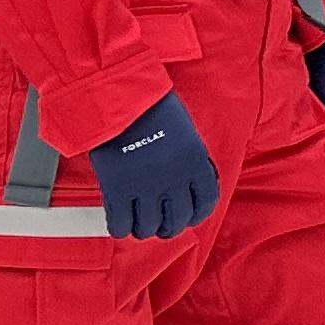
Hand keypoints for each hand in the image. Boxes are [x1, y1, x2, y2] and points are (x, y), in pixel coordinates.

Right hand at [86, 94, 220, 240]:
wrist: (120, 95)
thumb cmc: (151, 106)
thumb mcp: (185, 132)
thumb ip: (188, 161)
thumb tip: (187, 187)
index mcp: (196, 162)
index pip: (206, 202)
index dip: (198, 214)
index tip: (190, 217)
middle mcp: (175, 179)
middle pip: (178, 220)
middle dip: (171, 227)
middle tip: (162, 226)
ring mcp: (146, 187)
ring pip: (149, 227)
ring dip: (145, 229)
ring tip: (140, 224)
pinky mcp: (117, 189)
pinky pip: (121, 224)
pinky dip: (120, 228)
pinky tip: (120, 222)